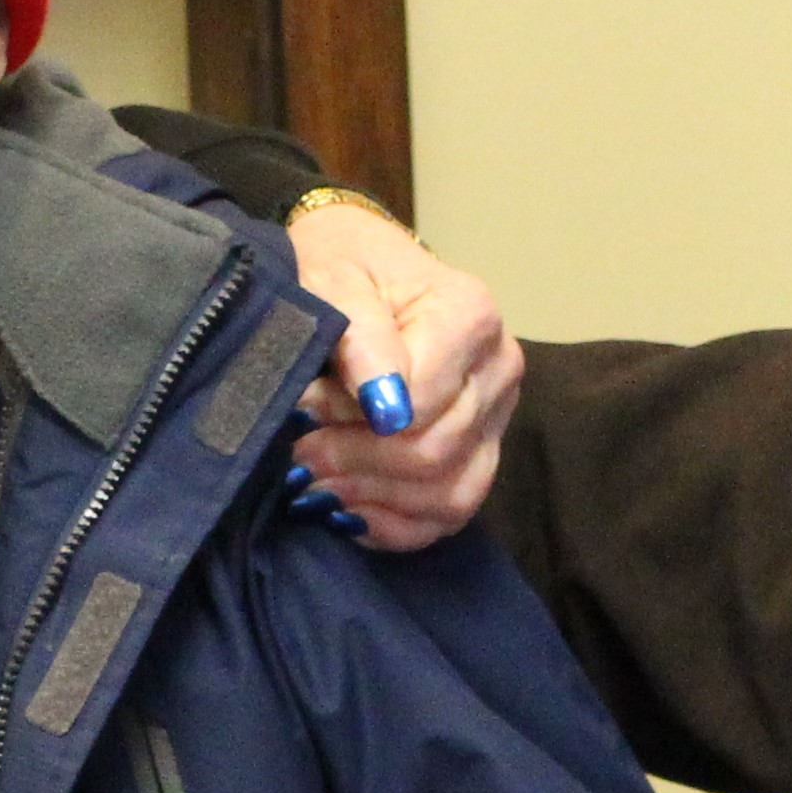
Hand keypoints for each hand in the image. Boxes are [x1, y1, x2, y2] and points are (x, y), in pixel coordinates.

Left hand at [281, 203, 522, 552]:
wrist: (356, 269)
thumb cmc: (339, 267)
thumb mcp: (332, 278)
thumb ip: (359, 336)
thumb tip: (384, 405)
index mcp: (470, 316)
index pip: (422, 400)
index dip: (351, 415)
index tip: (301, 406)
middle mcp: (499, 369)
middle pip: (434, 451)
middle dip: (350, 459)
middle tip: (292, 451)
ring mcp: (495, 419)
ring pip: (449, 494)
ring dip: (366, 495)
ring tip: (308, 478)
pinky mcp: (478, 456)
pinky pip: (446, 518)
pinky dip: (388, 525)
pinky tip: (340, 508)